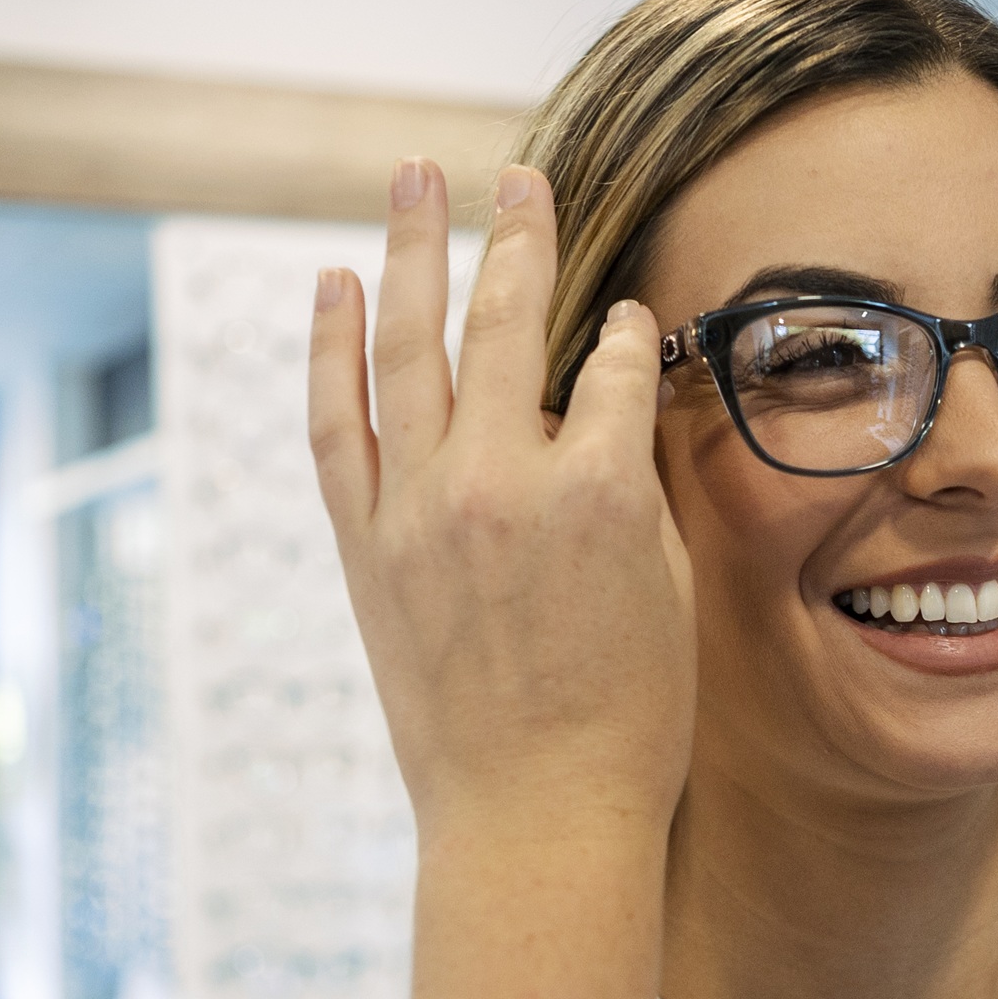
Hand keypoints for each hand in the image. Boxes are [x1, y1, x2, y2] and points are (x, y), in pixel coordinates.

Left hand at [309, 160, 695, 843]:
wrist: (534, 819)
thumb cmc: (629, 722)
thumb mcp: (669, 591)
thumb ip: (635, 487)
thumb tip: (612, 413)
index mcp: (598, 491)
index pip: (613, 366)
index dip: (628, 335)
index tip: (629, 319)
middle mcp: (500, 483)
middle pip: (507, 323)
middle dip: (518, 238)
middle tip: (520, 179)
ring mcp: (420, 510)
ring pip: (408, 347)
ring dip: (410, 252)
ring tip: (415, 179)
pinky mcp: (364, 546)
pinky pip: (336, 423)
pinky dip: (328, 347)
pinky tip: (333, 282)